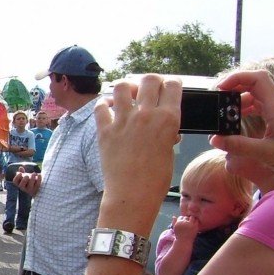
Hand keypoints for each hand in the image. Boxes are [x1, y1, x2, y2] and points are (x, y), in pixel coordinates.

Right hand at [13, 171, 41, 196]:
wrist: (38, 187)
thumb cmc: (29, 180)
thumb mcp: (25, 176)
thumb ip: (23, 172)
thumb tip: (21, 167)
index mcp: (19, 183)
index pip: (15, 181)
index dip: (17, 177)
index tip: (20, 173)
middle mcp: (23, 188)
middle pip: (21, 185)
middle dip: (24, 180)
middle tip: (27, 175)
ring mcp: (30, 190)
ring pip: (30, 186)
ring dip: (32, 179)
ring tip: (34, 173)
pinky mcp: (36, 190)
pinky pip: (37, 185)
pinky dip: (39, 179)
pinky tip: (39, 174)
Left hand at [95, 76, 181, 232]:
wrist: (132, 194)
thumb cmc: (155, 178)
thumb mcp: (170, 151)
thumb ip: (167, 133)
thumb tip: (167, 128)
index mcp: (168, 119)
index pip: (173, 86)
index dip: (172, 83)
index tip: (169, 86)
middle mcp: (146, 115)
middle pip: (149, 80)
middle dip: (151, 81)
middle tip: (148, 89)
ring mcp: (123, 121)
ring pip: (122, 86)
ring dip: (126, 88)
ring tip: (127, 95)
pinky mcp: (105, 130)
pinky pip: (100, 107)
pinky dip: (103, 104)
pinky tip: (107, 107)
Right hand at [171, 215, 198, 240]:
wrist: (184, 242)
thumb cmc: (179, 235)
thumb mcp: (175, 228)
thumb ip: (174, 222)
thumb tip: (174, 216)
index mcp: (178, 222)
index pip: (181, 217)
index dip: (182, 219)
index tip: (184, 223)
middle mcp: (184, 223)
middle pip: (186, 217)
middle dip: (187, 219)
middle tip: (188, 223)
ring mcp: (190, 224)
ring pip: (192, 217)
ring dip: (192, 219)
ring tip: (191, 223)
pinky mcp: (195, 227)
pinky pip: (196, 221)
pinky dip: (196, 222)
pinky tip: (194, 225)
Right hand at [211, 69, 273, 184]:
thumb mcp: (268, 154)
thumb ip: (239, 146)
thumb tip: (214, 139)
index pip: (257, 78)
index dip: (237, 78)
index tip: (220, 89)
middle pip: (254, 85)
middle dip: (234, 90)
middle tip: (218, 104)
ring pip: (257, 97)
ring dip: (239, 102)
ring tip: (225, 115)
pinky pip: (261, 108)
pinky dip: (247, 111)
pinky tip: (239, 123)